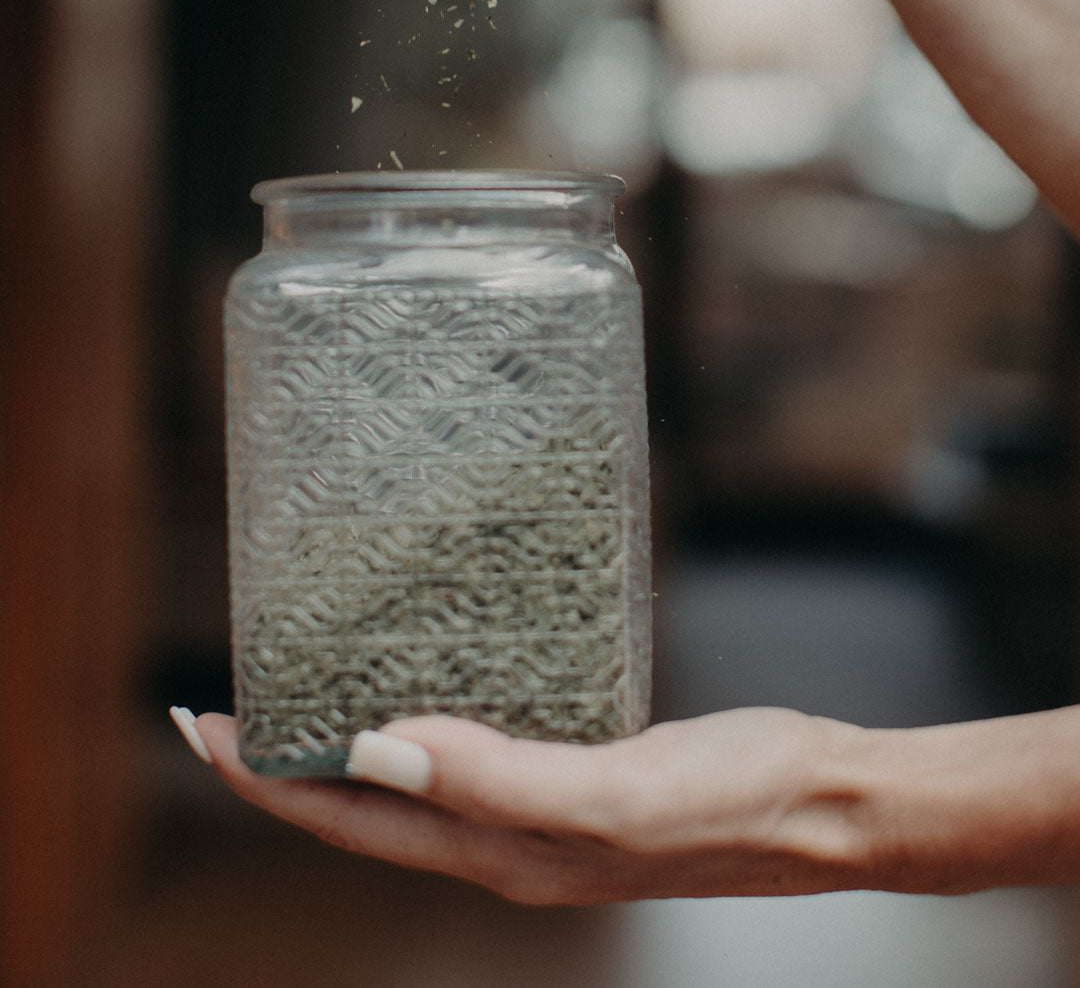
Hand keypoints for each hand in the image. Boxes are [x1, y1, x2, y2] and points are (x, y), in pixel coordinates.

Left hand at [188, 706, 870, 904]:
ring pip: (413, 786)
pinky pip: (472, 758)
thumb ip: (497, 778)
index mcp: (506, 852)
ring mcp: (545, 815)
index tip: (203, 727)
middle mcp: (511, 843)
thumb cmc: (741, 797)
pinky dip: (420, 726)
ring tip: (302, 697)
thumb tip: (375, 750)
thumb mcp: (616, 791)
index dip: (269, 780)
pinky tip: (425, 689)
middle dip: (285, 766)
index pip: (352, 818)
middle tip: (225, 708)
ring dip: (345, 749)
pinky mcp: (578, 776)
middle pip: (366, 810)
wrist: (831, 803)